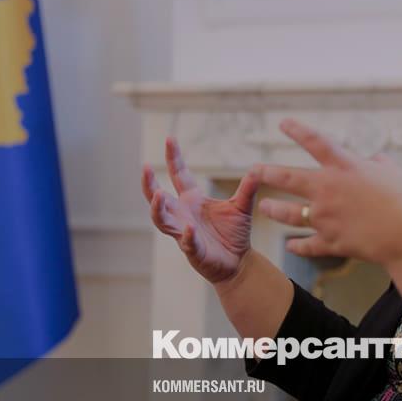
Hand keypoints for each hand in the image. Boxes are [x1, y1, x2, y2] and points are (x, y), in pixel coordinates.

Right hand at [141, 137, 260, 286]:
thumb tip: (256, 170)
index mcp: (192, 200)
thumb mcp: (242, 207)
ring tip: (158, 195)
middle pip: (157, 197)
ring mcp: (183, 232)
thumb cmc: (234, 233)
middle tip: (145, 167)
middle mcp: (182, 214)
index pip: (178, 175)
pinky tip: (189, 228)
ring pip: (162, 220)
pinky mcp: (193, 250)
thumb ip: (247, 189)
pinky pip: (186, 241)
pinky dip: (186, 235)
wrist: (238, 262)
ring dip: (158, 208)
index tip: (170, 138)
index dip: (174, 158)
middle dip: (149, 183)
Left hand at [256, 118, 401, 264]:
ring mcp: (326, 218)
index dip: (297, 130)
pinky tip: (290, 246)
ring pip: (289, 214)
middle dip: (267, 173)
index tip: (283, 123)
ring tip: (264, 208)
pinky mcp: (330, 242)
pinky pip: (307, 245)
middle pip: (288, 178)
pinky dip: (298, 246)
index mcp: (345, 168)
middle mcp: (328, 190)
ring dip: (273, 210)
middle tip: (254, 171)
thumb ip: (380, 164)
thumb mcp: (396, 173)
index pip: (315, 141)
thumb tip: (375, 159)